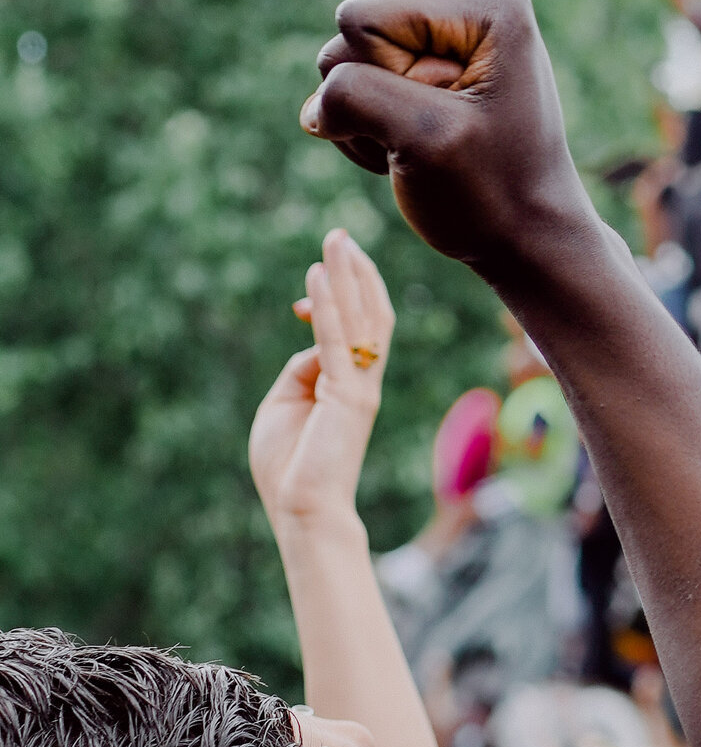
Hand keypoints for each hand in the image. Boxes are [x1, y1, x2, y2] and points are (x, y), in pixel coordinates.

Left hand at [248, 232, 394, 537]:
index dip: (337, 298)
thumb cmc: (289, 467)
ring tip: (337, 239)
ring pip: (363, 319)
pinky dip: (329, 304)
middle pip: (370, 313)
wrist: (303, 511)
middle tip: (340, 235)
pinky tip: (317, 274)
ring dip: (349, 276)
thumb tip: (309, 348)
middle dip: (355, 272)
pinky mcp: (346, 396)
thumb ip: (299, 371)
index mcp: (351, 385)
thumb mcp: (283, 405)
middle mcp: (364, 380)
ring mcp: (359, 387)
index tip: (311, 279)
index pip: (355, 329)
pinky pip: (336, 340)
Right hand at [302, 0, 592, 282]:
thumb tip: (313, 108)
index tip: (448, 118)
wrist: (523, 234)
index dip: (388, 84)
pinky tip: (417, 149)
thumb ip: (355, 96)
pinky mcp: (424, 57)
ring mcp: (444, 28)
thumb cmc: (490, 192)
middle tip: (436, 141)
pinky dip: (373, 128)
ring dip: (372, 123)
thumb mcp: (425, 140)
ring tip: (428, 149)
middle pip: (352, 40)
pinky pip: (353, 85)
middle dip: (377, 103)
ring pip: (344, 68)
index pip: (362, 22)